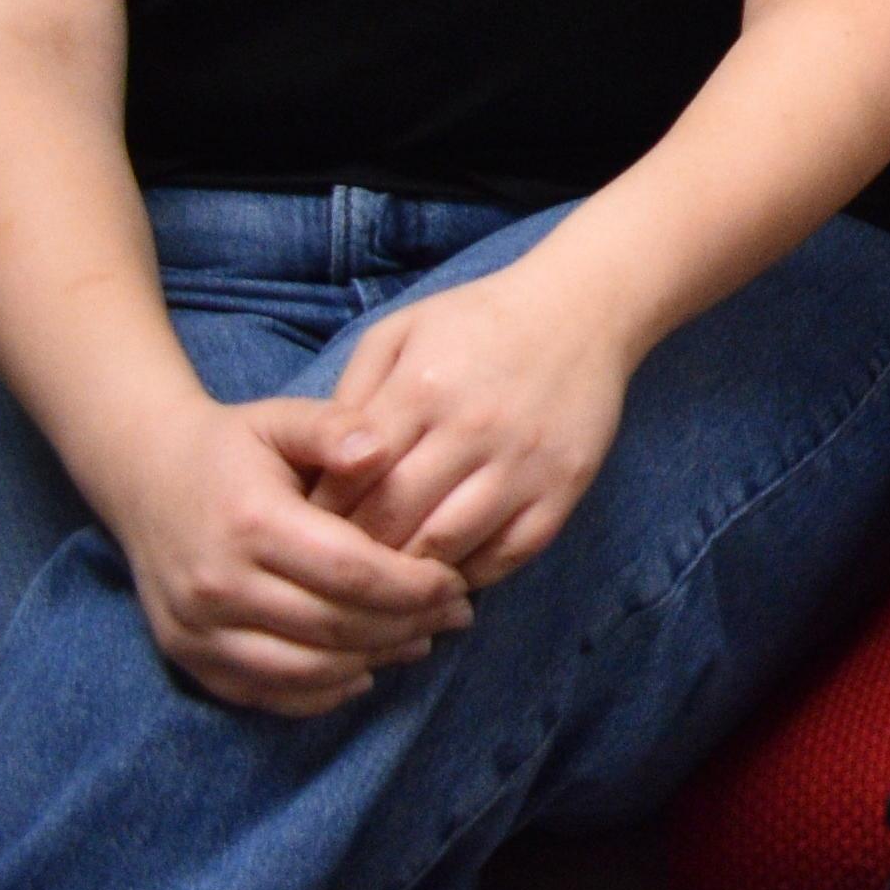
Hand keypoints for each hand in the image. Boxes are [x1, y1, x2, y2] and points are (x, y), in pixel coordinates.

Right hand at [101, 393, 474, 715]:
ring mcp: (197, 629)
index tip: (457, 582)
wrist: (144, 478)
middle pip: (334, 627)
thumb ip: (334, 428)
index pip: (351, 571)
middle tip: (456, 615)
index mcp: (251, 523)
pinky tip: (363, 670)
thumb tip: (381, 447)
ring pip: (304, 670)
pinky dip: (320, 693)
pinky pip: (264, 693)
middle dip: (407, 626)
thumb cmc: (231, 446)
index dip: (413, 585)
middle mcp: (218, 584)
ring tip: (420, 640)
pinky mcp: (186, 658)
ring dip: (372, 662)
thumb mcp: (282, 418)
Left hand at [290, 260, 642, 583]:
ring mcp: (524, 463)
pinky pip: (507, 556)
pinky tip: (444, 573)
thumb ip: (353, 397)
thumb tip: (318, 474)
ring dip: (407, 575)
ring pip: (446, 548)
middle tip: (337, 570)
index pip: (353, 479)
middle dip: (356, 554)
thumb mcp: (400, 333)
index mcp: (423, 388)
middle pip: (394, 522)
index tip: (306, 534)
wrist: (583, 307)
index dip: (321, 517)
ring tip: (384, 581)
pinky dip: (469, 576)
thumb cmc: (477, 322)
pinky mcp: (564, 488)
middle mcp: (474, 428)